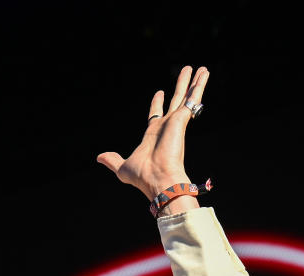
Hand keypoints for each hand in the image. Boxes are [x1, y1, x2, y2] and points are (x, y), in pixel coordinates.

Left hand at [97, 66, 207, 207]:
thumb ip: (112, 160)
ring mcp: (176, 122)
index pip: (156, 115)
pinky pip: (193, 98)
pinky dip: (199, 85)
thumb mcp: (122, 167)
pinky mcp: (182, 119)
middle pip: (175, 101)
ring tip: (202, 68)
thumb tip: (99, 158)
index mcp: (153, 135)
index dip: (157, 104)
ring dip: (194, 82)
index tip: (159, 93)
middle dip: (180, 87)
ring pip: (186, 97)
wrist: (158, 179)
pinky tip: (204, 73)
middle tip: (186, 73)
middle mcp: (166, 127)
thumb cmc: (143, 177)